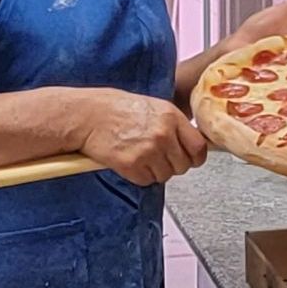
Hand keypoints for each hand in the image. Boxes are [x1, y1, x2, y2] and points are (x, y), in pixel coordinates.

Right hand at [76, 90, 208, 184]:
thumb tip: (188, 142)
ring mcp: (149, 151)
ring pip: (165, 175)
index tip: (189, 159)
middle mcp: (163, 134)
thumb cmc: (114, 108)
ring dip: (153, 171)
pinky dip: (138, 175)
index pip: (199, 147)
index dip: (195, 157)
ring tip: (138, 156)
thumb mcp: (151, 106)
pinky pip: (146, 180)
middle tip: (155, 156)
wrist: (87, 115)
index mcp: (171, 116)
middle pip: (183, 165)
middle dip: (171, 165)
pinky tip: (128, 161)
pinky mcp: (133, 165)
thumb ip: (172, 124)